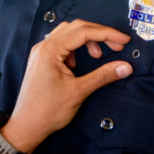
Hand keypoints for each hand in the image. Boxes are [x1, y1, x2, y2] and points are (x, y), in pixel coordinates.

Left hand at [4, 20, 131, 152]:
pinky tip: (79, 64)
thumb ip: (103, 76)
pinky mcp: (41, 60)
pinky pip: (61, 44)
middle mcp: (43, 46)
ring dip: (86, 40)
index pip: (83, 31)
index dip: (107, 33)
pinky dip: (75, 48)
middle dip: (99, 34)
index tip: (124, 40)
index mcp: (50, 50)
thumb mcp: (79, 91)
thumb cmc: (48, 110)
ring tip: (98, 56)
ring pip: (68, 34)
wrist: (27, 126)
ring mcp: (41, 53)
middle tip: (117, 46)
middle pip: (76, 27)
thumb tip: (126, 67)